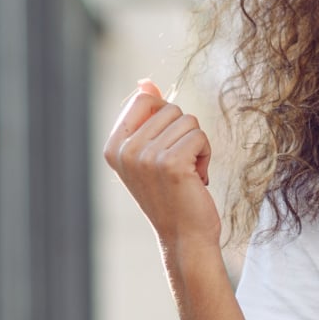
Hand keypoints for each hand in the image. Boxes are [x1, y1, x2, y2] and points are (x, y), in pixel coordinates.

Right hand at [102, 79, 219, 246]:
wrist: (184, 237)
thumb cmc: (171, 194)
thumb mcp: (151, 153)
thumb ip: (147, 116)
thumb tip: (146, 82)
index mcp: (114, 147)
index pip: (143, 99)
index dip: (165, 116)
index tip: (165, 146)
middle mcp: (125, 151)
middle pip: (170, 108)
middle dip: (183, 133)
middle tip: (178, 166)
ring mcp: (146, 157)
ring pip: (188, 121)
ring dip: (196, 145)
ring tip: (187, 173)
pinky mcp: (171, 163)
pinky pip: (199, 136)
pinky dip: (205, 155)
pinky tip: (197, 178)